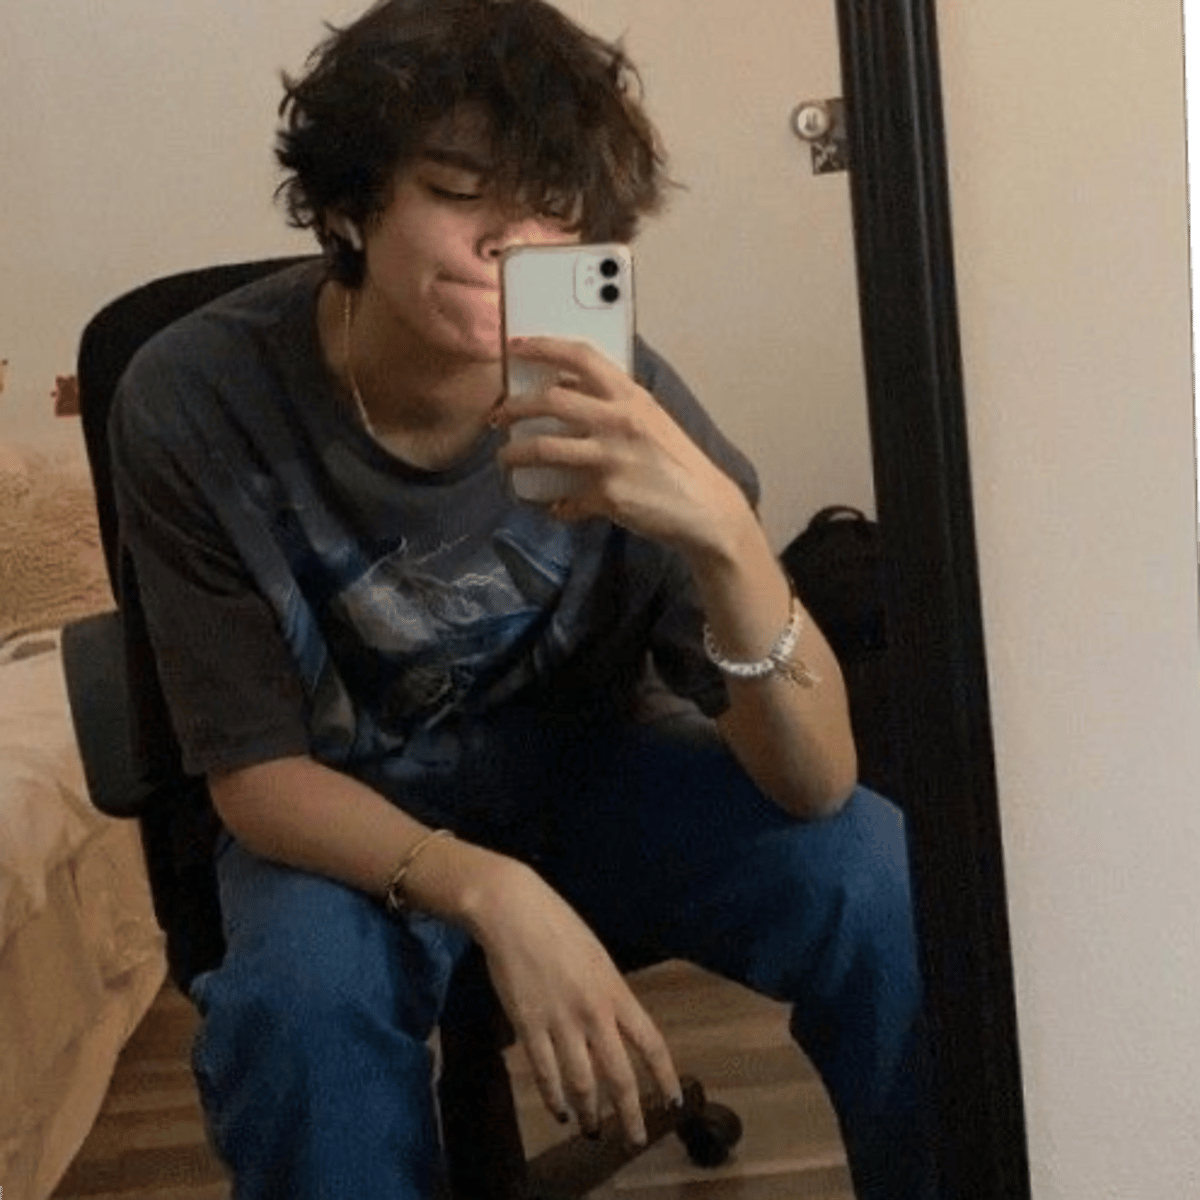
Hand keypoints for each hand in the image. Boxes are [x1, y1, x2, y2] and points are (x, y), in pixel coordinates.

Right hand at [466, 859, 681, 1144]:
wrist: (514, 912)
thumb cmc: (559, 927)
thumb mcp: (598, 958)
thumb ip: (609, 996)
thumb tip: (618, 1031)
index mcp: (615, 992)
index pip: (651, 1044)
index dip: (664, 1078)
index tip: (673, 1102)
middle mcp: (593, 1013)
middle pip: (619, 1076)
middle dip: (629, 1114)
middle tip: (635, 1140)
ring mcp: (559, 1022)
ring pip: (581, 1083)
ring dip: (589, 1113)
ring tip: (593, 1131)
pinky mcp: (527, 1026)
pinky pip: (544, 1073)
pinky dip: (554, 1097)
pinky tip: (560, 1110)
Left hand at [496, 336, 749, 556]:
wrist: (705, 509)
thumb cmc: (677, 462)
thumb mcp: (651, 419)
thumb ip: (614, 403)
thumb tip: (567, 388)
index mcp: (631, 395)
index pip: (581, 355)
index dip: (542, 346)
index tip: (514, 347)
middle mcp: (618, 421)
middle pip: (550, 400)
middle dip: (514, 406)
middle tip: (500, 416)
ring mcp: (610, 458)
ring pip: (543, 448)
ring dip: (515, 454)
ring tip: (506, 459)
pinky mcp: (606, 495)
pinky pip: (564, 498)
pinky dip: (556, 504)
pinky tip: (555, 507)